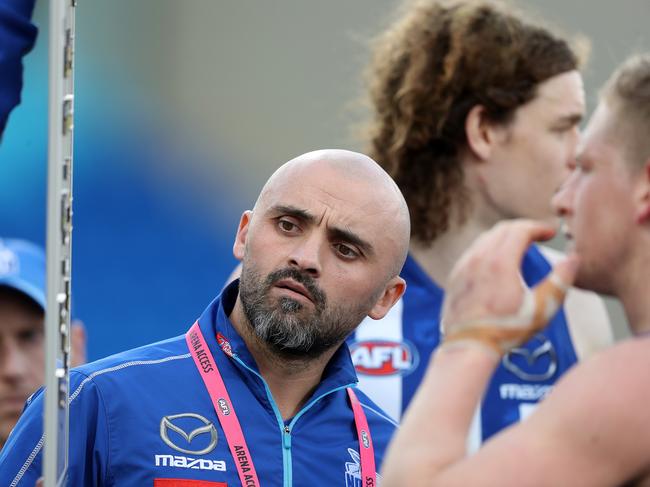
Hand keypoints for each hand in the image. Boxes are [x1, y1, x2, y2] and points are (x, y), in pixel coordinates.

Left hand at [441, 220, 578, 354]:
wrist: (468, 346)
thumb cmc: (507, 330)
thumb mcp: (543, 309)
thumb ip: (561, 281)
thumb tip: (574, 258)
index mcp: (500, 262)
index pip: (520, 230)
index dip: (538, 227)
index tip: (550, 232)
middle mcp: (478, 258)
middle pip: (502, 229)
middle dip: (523, 228)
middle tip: (538, 236)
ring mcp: (463, 266)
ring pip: (485, 238)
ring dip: (505, 236)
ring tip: (521, 245)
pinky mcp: (455, 275)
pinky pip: (473, 251)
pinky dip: (489, 247)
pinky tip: (498, 261)